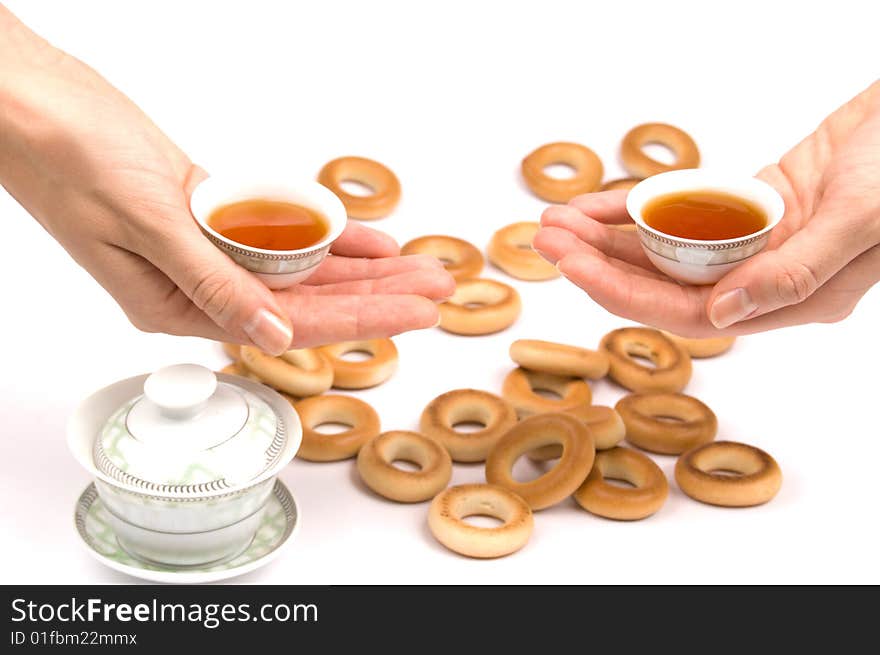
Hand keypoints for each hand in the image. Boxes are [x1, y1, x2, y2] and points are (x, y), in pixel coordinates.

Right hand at [0, 8, 452, 353]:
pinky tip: (370, 241)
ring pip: (301, 269)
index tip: (414, 313)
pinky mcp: (211, 214)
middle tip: (437, 290)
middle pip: (306, 300)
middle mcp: (197, 287)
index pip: (288, 323)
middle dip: (376, 295)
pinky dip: (324, 235)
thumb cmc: (68, 159)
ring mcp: (206, 251)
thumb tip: (275, 333)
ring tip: (418, 268)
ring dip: (361, 268)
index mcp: (175, 306)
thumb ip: (214, 283)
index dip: (360, 319)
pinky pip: (280, 233)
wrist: (33, 103)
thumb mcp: (147, 225)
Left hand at [533, 80, 879, 335]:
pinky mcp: (747, 207)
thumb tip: (721, 315)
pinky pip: (682, 214)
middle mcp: (765, 280)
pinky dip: (639, 210)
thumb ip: (793, 271)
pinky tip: (595, 205)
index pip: (688, 311)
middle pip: (664, 283)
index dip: (623, 292)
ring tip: (555, 221)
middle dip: (599, 264)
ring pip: (665, 250)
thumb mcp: (861, 219)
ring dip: (607, 237)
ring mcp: (754, 243)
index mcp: (793, 299)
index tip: (572, 268)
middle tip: (545, 239)